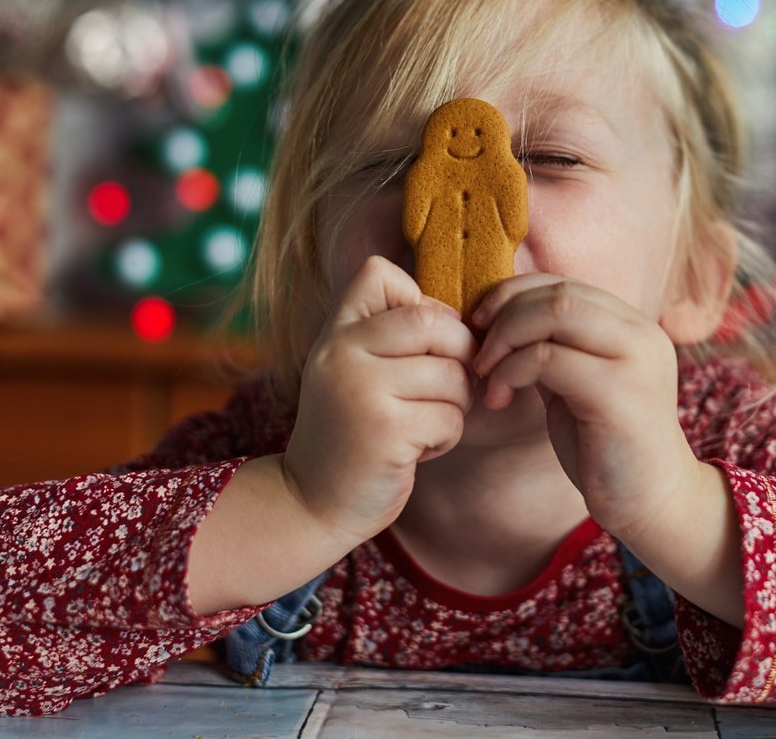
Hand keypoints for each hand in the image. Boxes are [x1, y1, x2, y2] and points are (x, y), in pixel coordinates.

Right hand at [284, 256, 476, 544]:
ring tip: (427, 422)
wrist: (311, 502)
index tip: (425, 342)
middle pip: (433, 322)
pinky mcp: (385, 431)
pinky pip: (450, 417)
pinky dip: (446, 437)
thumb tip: (464, 318)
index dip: (420, 301)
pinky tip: (419, 449)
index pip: (379, 274)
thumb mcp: (352, 371)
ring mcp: (361, 390)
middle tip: (448, 386)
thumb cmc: (351, 433)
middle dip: (458, 355)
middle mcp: (341, 353)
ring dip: (456, 404)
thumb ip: (388, 336)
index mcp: (335, 333)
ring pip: (451, 374)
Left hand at [470, 275, 708, 541]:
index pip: (562, 283)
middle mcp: (640, 333)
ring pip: (555, 312)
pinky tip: (499, 399)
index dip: (511, 295)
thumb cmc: (605, 448)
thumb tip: (496, 319)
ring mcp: (635, 360)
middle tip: (477, 354)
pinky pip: (549, 358)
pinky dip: (510, 372)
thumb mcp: (575, 385)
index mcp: (631, 326)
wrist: (652, 504)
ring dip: (504, 339)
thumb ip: (552, 348)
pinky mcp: (620, 393)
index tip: (480, 328)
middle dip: (503, 315)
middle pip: (558, 291)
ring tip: (486, 375)